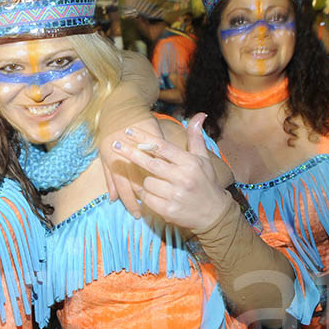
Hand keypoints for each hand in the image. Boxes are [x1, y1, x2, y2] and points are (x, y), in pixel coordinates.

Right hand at [98, 117, 161, 217]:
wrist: (122, 106)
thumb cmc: (142, 119)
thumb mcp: (155, 132)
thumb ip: (161, 150)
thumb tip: (170, 166)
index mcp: (137, 149)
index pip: (144, 175)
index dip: (151, 189)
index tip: (160, 202)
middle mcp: (122, 155)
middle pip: (129, 182)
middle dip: (135, 200)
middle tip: (141, 214)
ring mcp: (111, 156)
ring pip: (118, 182)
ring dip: (124, 197)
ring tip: (133, 211)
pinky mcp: (105, 155)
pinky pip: (108, 175)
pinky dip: (112, 187)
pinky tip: (113, 199)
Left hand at [111, 113, 228, 231]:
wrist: (214, 214)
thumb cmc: (206, 182)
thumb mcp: (203, 159)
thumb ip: (196, 137)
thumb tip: (198, 114)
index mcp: (189, 163)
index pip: (162, 147)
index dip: (144, 138)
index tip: (128, 130)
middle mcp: (182, 178)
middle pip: (150, 163)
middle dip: (130, 153)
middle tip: (115, 144)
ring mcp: (175, 195)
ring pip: (146, 182)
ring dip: (144, 180)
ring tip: (153, 181)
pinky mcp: (168, 210)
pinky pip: (146, 199)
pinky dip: (145, 195)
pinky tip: (151, 193)